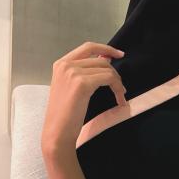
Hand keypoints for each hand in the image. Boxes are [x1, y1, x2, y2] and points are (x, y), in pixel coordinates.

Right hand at [41, 41, 126, 156]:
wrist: (57, 132)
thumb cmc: (65, 114)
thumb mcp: (71, 87)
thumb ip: (84, 72)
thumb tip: (106, 60)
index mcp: (61, 64)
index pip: (88, 47)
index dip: (106, 48)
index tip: (119, 54)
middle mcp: (66, 65)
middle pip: (100, 60)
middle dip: (114, 73)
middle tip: (121, 88)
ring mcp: (73, 72)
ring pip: (107, 69)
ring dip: (118, 83)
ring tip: (120, 95)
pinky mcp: (82, 83)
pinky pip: (109, 79)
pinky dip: (118, 89)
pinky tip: (120, 100)